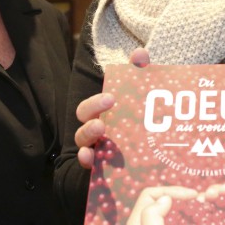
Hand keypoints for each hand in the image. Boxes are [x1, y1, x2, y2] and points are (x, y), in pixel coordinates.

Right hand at [75, 48, 150, 167]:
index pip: (90, 108)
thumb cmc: (134, 128)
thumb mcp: (138, 102)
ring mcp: (95, 152)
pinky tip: (91, 160)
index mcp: (101, 117)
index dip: (96, 102)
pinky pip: (87, 168)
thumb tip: (140, 52)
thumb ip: (138, 76)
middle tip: (109, 104)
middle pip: (84, 121)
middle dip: (93, 111)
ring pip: (83, 143)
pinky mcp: (99, 171)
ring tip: (100, 129)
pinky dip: (87, 162)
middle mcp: (94, 133)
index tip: (111, 98)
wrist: (142, 166)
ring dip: (88, 135)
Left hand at [125, 186, 204, 224]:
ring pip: (178, 210)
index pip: (151, 194)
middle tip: (199, 199)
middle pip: (164, 200)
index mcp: (138, 224)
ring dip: (192, 207)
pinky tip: (207, 219)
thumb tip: (166, 198)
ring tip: (205, 207)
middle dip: (182, 197)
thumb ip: (152, 213)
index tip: (190, 196)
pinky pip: (188, 222)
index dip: (170, 190)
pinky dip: (198, 218)